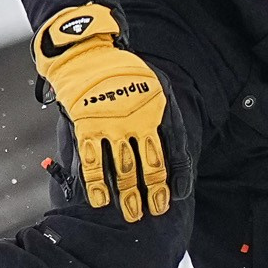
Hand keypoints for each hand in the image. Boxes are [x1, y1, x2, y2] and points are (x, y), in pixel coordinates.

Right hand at [35, 3, 171, 222]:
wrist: (87, 52)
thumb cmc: (122, 72)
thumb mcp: (153, 86)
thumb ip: (161, 116)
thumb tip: (170, 151)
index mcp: (159, 107)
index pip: (176, 147)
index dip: (179, 174)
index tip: (178, 194)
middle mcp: (139, 118)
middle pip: (151, 163)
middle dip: (154, 191)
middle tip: (154, 211)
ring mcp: (113, 124)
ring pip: (124, 168)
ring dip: (129, 194)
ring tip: (132, 214)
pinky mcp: (87, 125)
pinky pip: (93, 161)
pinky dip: (96, 183)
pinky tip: (100, 201)